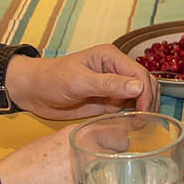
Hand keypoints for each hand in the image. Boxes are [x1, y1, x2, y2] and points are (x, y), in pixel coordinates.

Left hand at [7, 43, 156, 118]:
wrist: (34, 92)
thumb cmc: (52, 79)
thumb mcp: (79, 81)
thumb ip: (108, 84)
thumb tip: (138, 87)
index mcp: (111, 57)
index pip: (139, 73)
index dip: (145, 93)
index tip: (142, 113)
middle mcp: (116, 70)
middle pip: (145, 84)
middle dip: (148, 102)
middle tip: (143, 123)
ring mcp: (114, 86)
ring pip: (141, 96)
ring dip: (144, 110)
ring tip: (140, 126)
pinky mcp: (109, 101)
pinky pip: (129, 107)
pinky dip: (135, 116)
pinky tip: (133, 126)